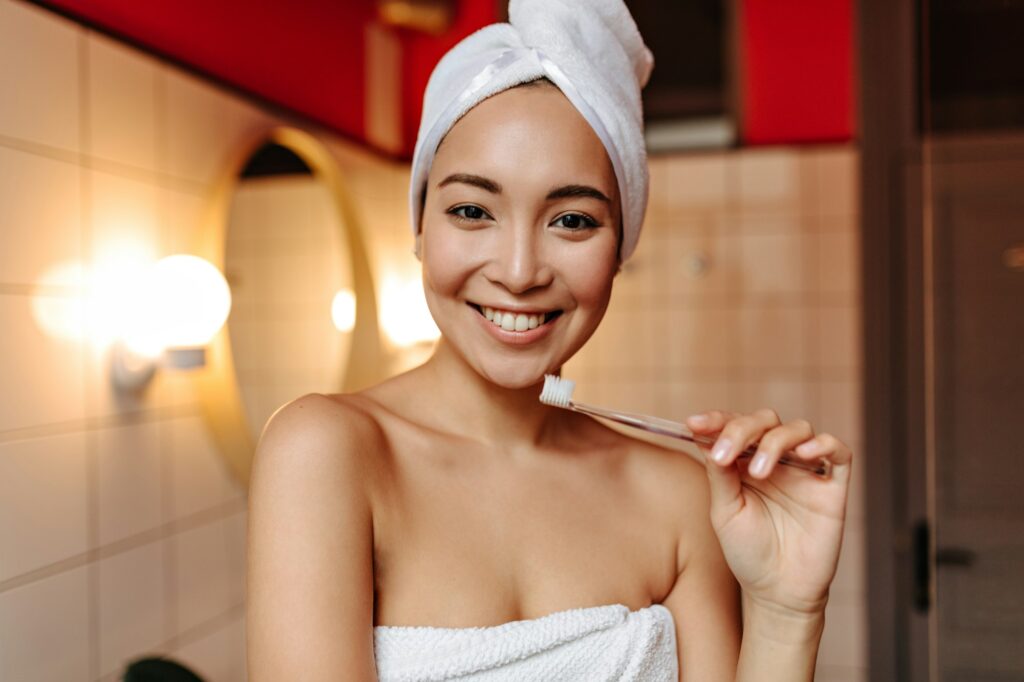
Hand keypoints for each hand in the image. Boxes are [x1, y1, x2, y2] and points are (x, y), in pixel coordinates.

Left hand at [685, 409, 852, 615]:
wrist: (778, 592)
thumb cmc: (748, 552)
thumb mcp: (725, 512)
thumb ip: (720, 475)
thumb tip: (708, 439)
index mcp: (745, 461)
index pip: (733, 426)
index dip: (715, 420)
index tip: (693, 424)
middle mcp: (776, 460)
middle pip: (765, 420)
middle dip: (742, 429)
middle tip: (725, 454)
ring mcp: (805, 470)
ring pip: (799, 429)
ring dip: (775, 441)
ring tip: (759, 472)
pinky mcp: (832, 486)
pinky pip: (839, 452)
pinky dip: (825, 444)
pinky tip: (805, 455)